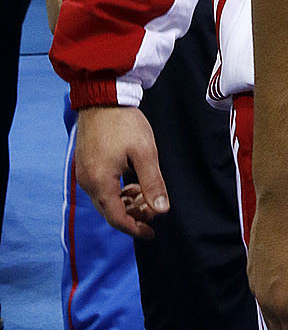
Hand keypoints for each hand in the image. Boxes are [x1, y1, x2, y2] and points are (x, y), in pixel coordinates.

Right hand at [75, 105, 168, 239]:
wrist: (102, 96)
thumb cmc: (124, 122)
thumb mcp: (145, 152)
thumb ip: (153, 183)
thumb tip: (161, 210)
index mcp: (100, 183)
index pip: (117, 219)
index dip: (136, 229)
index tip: (152, 232)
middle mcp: (87, 182)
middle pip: (110, 211)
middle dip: (133, 215)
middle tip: (154, 210)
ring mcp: (83, 173)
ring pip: (106, 199)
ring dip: (126, 202)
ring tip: (146, 193)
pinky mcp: (85, 163)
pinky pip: (101, 187)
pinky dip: (117, 190)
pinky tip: (132, 181)